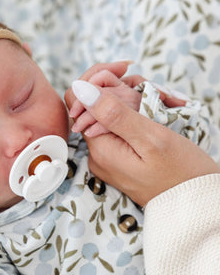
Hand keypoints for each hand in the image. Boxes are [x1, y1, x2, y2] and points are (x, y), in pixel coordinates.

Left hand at [65, 81, 219, 205]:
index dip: (97, 81)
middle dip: (121, 89)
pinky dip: (135, 114)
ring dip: (132, 100)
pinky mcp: (119, 158)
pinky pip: (119, 128)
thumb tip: (81, 89)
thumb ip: (114, 113)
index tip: (124, 70)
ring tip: (164, 100)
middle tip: (155, 90)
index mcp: (99, 148)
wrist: (196, 204)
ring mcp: (108, 157)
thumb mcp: (151, 138)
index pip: (79, 101)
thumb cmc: (181, 173)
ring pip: (109, 115)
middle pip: (94, 106)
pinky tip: (157, 112)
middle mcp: (97, 153)